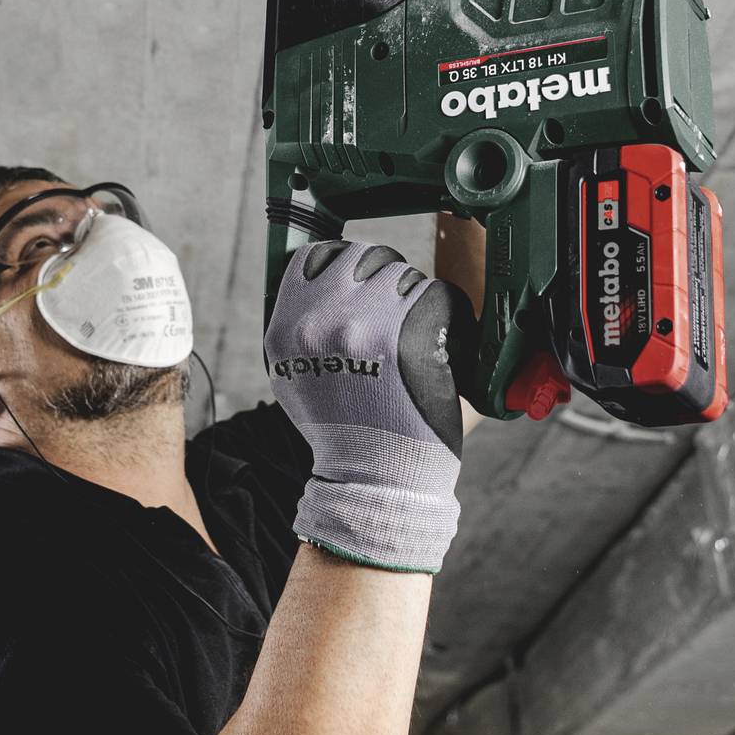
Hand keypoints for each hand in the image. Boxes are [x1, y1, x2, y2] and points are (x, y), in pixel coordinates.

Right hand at [268, 242, 465, 574]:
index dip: (342, 266)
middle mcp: (324, 320)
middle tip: (393, 315)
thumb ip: (303, 326)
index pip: (315, 257)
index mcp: (288, 329)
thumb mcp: (294, 377)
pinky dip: (447, 314)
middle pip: (363, 255)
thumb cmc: (344, 429)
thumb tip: (322, 279)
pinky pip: (438, 293)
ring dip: (413, 298)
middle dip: (382, 278)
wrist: (377, 479)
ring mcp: (370, 323)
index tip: (358, 285)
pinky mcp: (415, 331)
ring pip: (403, 273)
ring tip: (413, 341)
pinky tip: (438, 345)